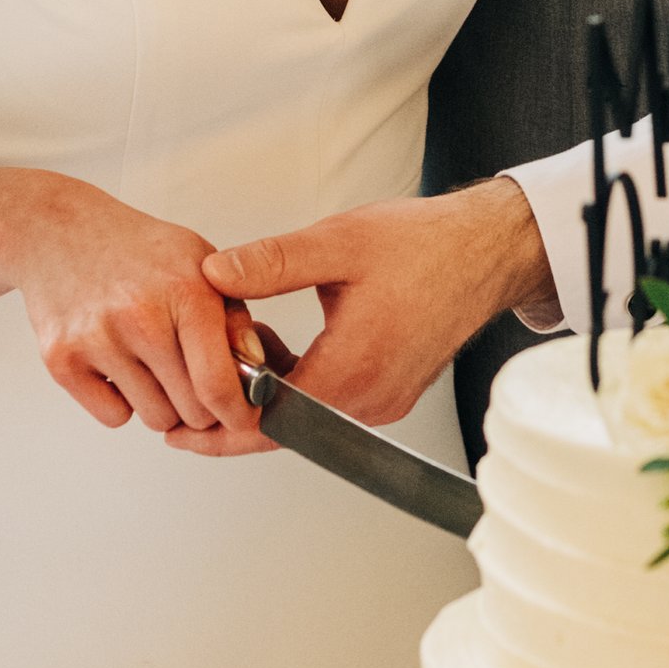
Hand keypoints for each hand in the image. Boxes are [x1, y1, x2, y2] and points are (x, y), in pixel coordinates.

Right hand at [1, 177, 275, 453]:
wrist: (57, 232)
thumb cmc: (137, 252)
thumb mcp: (199, 264)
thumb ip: (234, 318)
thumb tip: (255, 373)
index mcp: (185, 291)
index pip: (218, 384)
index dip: (237, 412)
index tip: (241, 417)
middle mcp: (140, 317)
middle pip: (191, 410)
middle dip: (200, 405)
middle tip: (192, 379)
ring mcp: (97, 340)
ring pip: (154, 419)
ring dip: (162, 403)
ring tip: (153, 363)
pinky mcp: (62, 360)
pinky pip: (114, 416)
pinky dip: (122, 401)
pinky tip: (119, 363)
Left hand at [199, 181, 558, 427]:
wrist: (486, 250)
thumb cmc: (425, 245)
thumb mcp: (337, 242)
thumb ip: (270, 264)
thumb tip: (213, 275)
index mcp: (353, 369)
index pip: (269, 421)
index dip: (219, 422)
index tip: (182, 421)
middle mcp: (371, 398)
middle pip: (284, 425)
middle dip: (234, 406)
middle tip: (190, 392)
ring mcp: (384, 399)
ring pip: (306, 414)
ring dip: (267, 390)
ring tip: (238, 344)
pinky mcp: (390, 390)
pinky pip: (330, 401)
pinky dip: (297, 381)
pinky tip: (278, 343)